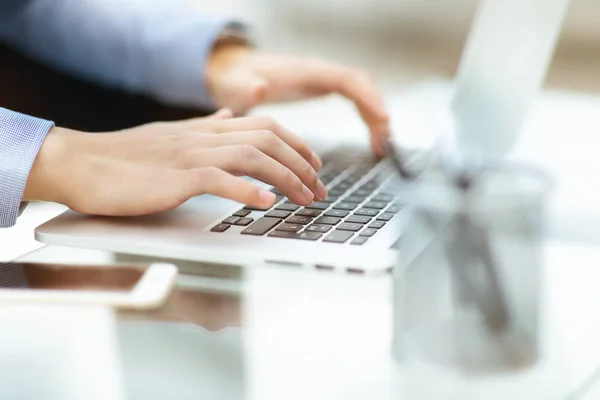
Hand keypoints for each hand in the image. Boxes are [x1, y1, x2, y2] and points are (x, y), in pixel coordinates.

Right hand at [23, 111, 325, 216]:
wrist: (81, 164)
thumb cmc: (123, 157)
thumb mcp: (171, 136)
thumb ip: (203, 128)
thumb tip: (228, 117)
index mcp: (204, 128)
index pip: (264, 126)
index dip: (296, 143)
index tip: (314, 164)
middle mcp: (203, 136)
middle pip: (268, 139)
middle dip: (301, 163)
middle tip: (319, 188)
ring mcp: (190, 154)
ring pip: (252, 157)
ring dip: (286, 178)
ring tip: (306, 198)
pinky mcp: (175, 177)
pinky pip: (219, 179)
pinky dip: (247, 191)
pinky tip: (267, 203)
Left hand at [206, 46, 389, 154]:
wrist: (233, 70)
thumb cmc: (235, 79)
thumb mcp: (235, 85)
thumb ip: (245, 87)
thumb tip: (258, 88)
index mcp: (305, 71)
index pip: (348, 80)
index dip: (368, 99)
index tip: (382, 120)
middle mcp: (318, 71)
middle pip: (362, 85)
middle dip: (377, 112)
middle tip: (384, 143)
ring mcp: (322, 78)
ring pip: (361, 93)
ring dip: (374, 118)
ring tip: (380, 147)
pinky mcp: (321, 86)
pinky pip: (354, 99)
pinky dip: (366, 117)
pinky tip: (370, 139)